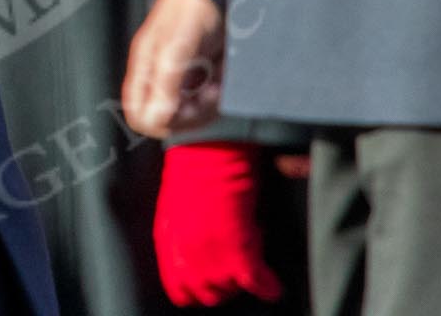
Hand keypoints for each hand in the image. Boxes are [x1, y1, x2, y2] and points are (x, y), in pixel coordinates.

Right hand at [123, 0, 226, 139]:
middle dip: (191, 112)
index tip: (186, 108)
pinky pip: (207, 99)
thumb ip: (164, 83)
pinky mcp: (202, 73)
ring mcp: (182, 75)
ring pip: (190, 112)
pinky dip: (218, 92)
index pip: (140, 114)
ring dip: (208, 103)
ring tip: (217, 81)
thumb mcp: (176, 46)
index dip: (162, 120)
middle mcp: (160, 75)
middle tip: (207, 92)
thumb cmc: (193, 7)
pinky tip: (222, 76)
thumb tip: (156, 119)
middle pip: (167, 118)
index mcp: (145, 68)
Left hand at [154, 142, 283, 306]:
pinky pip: (255, 282)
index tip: (212, 277)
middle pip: (206, 294)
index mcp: (168, 243)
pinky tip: (272, 284)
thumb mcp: (178, 203)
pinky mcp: (235, 252)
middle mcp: (185, 255)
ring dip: (242, 280)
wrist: (208, 146)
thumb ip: (184, 233)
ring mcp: (209, 256)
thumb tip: (202, 245)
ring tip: (251, 254)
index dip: (198, 288)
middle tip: (237, 264)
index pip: (179, 290)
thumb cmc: (194, 163)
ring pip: (230, 290)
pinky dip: (267, 285)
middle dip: (224, 284)